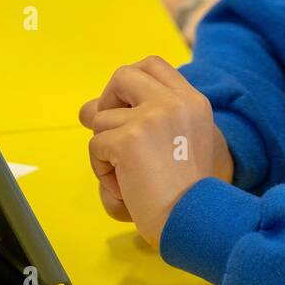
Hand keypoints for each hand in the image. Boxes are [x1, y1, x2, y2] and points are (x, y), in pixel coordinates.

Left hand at [78, 56, 233, 247]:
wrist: (198, 219)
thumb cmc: (190, 190)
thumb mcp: (180, 144)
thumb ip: (144, 119)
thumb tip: (87, 110)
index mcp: (193, 101)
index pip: (153, 65)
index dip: (131, 82)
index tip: (125, 105)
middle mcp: (174, 102)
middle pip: (123, 76)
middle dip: (108, 100)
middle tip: (112, 130)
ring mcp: (151, 118)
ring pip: (102, 118)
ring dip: (104, 147)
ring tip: (125, 175)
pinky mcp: (129, 140)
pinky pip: (95, 145)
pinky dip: (101, 168)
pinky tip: (123, 186)